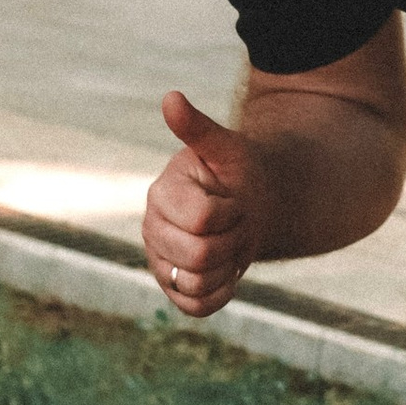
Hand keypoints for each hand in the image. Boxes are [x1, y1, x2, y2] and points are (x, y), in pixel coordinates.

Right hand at [143, 90, 266, 317]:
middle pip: (200, 255)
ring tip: (228, 241)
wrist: (253, 203)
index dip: (230, 211)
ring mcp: (159, 260)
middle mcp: (152, 229)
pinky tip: (226, 269)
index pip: (203, 219)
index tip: (232, 198)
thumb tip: (171, 97)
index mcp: (161, 194)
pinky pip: (197, 306)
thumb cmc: (239, 172)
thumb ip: (198, 128)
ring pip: (198, 283)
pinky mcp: (172, 288)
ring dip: (228, 265)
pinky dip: (220, 291)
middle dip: (232, 238)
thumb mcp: (226, 146)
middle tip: (235, 222)